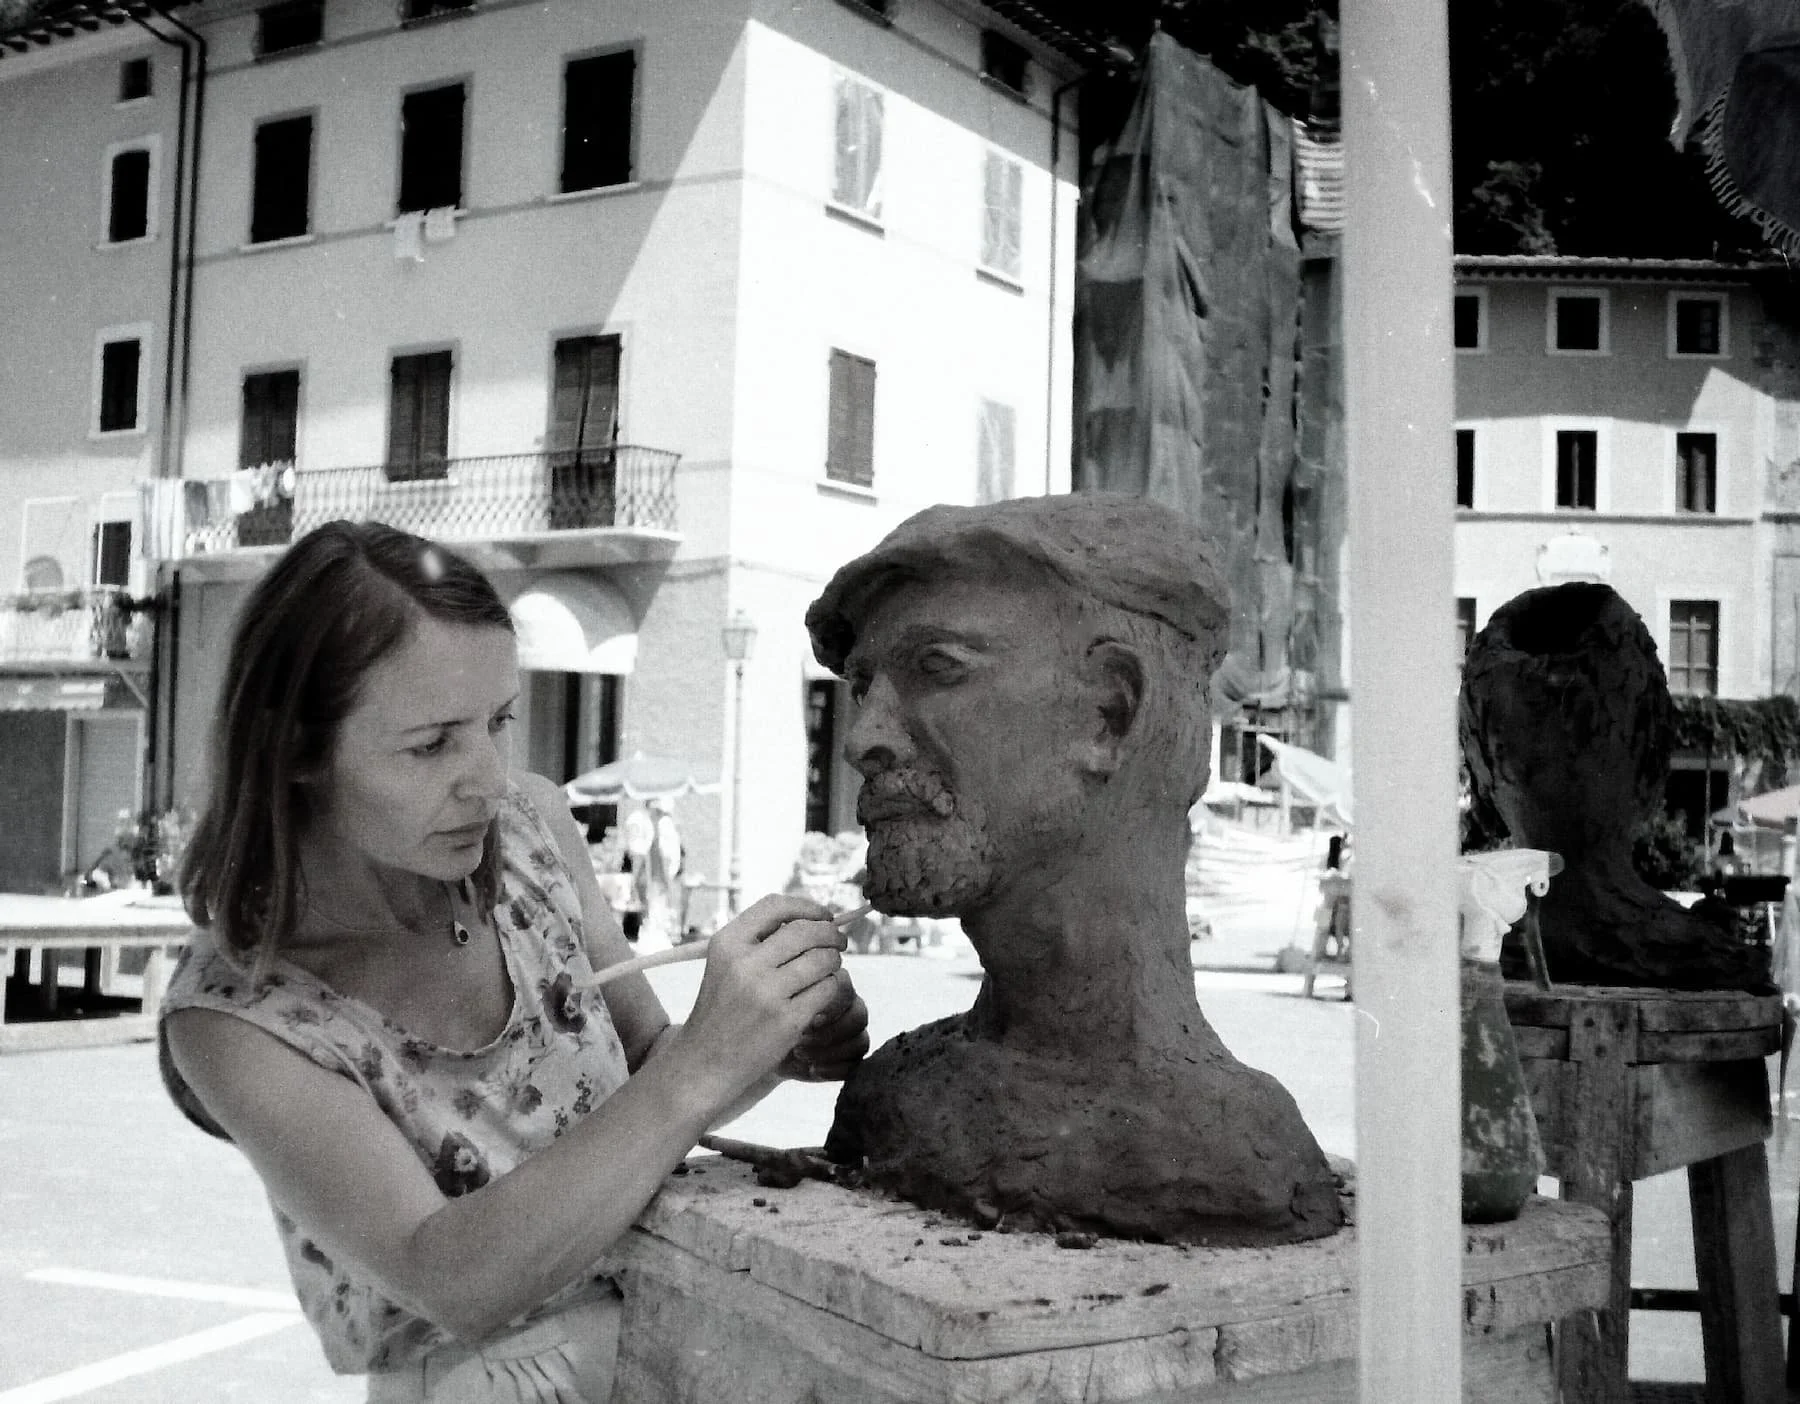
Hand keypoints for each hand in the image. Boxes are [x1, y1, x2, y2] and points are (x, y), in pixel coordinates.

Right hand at [675, 895, 845, 1105]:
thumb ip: (760, 940)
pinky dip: (831, 988)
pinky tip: (823, 994)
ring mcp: (766, 993)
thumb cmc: (723, 1009)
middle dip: (830, 934)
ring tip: (829, 969)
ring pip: (823, 960)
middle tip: (839, 942)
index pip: (775, 906)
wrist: (705, 1062)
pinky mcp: (787, 1020)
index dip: (807, 907)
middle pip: (806, 932)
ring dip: (833, 962)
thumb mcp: (725, 964)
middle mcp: (745, 964)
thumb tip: (814, 918)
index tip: (824, 916)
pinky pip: (827, 990)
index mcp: (727, 943)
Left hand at [778, 969, 868, 1081]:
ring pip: (860, 1040)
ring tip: (800, 1054)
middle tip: (801, 1039)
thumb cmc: (768, 1021)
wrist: (764, 1049)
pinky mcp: (850, 1057)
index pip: (844, 987)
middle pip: (858, 1015)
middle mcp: (847, 1006)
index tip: (804, 1016)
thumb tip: (809, 1009)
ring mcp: (851, 1032)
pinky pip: (855, 1063)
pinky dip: (835, 1069)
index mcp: (831, 983)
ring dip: (831, 1051)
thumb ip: (794, 998)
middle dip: (830, 1031)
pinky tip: (812, 1069)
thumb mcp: (775, 1006)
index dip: (828, 1003)